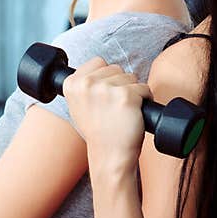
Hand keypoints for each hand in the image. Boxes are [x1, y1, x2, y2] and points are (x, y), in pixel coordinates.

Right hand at [62, 57, 151, 176]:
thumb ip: (84, 84)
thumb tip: (100, 67)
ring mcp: (106, 89)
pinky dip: (145, 99)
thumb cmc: (98, 131)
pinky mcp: (126, 96)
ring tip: (123, 112)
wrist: (109, 155)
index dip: (106, 77)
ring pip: (131, 77)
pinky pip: (144, 88)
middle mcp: (86, 84)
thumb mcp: (78, 105)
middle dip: (120, 85)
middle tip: (114, 107)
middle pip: (116, 68)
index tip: (105, 96)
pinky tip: (135, 114)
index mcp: (71, 84)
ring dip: (133, 92)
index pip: (98, 62)